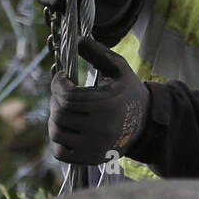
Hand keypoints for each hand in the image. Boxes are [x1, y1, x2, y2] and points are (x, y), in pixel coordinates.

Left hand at [49, 36, 150, 165]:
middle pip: (59, 114)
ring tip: (62, 109)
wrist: (145, 123)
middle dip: (54, 99)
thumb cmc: (127, 90)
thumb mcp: (118, 67)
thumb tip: (77, 39)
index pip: (67, 97)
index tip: (62, 76)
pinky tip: (65, 126)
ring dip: (53, 118)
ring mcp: (95, 147)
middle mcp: (101, 129)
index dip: (57, 83)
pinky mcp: (91, 159)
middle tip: (61, 92)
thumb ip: (97, 52)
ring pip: (56, 133)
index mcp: (107, 104)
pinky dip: (57, 139)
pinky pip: (60, 152)